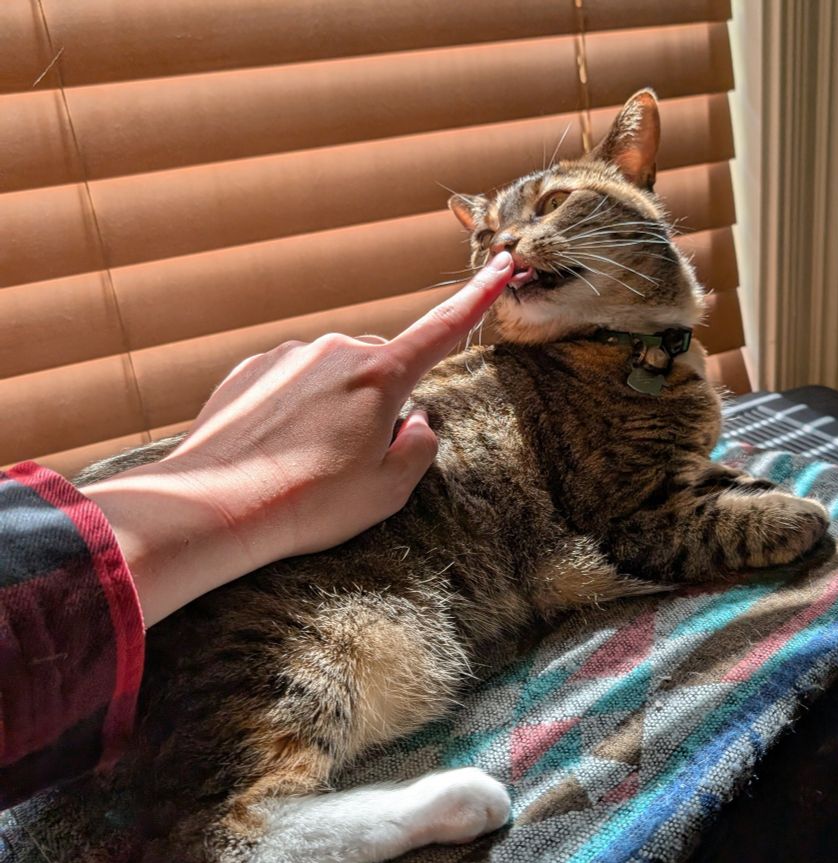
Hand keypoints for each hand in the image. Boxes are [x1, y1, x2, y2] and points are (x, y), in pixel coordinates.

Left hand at [82, 252, 513, 625]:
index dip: (478, 297)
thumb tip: (415, 420)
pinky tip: (278, 451)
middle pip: (382, 366)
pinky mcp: (251, 369)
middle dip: (382, 401)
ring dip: (336, 407)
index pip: (444, 330)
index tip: (503, 263)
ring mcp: (290, 357)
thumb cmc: (311, 503)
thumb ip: (419, 447)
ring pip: (335, 375)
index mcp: (382, 377)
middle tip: (357, 458)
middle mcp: (337, 352)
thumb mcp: (389, 490)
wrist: (216, 505)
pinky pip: (293, 383)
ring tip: (309, 463)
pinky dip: (296, 410)